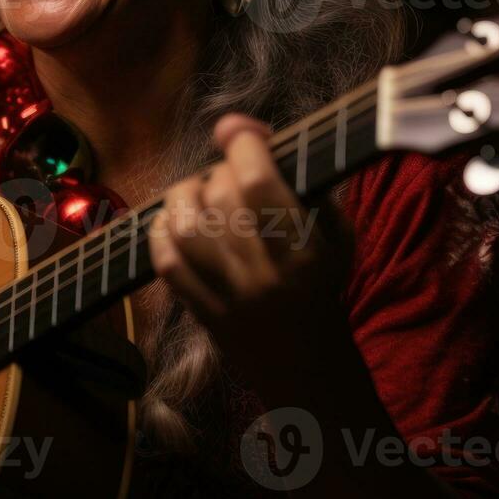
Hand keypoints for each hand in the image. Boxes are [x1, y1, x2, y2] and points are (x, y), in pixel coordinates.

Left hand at [148, 114, 351, 389]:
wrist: (308, 369)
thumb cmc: (323, 285)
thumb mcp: (337, 235)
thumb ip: (303, 181)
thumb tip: (244, 129)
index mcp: (305, 252)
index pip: (260, 184)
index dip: (243, 145)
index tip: (239, 132)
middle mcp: (265, 275)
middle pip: (223, 199)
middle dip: (221, 170)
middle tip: (230, 172)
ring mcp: (229, 298)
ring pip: (187, 228)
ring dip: (186, 195)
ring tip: (199, 190)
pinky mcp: (201, 314)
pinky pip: (166, 263)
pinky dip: (162, 231)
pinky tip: (175, 219)